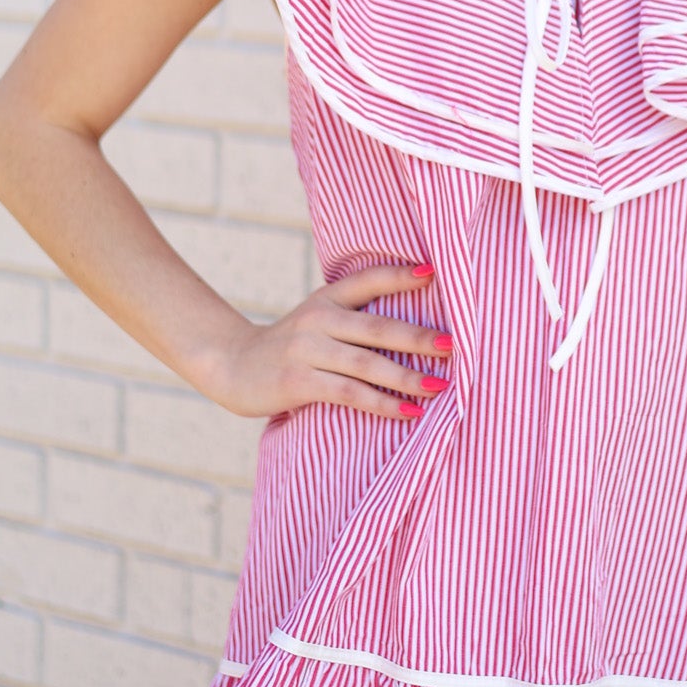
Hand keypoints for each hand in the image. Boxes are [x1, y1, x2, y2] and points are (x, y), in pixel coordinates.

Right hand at [201, 261, 450, 419]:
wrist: (232, 365)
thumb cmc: (291, 346)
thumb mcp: (318, 318)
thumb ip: (355, 317)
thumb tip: (417, 328)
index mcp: (327, 297)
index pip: (368, 279)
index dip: (400, 275)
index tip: (434, 274)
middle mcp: (318, 318)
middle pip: (377, 327)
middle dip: (419, 337)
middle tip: (454, 346)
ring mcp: (307, 349)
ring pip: (367, 364)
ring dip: (407, 377)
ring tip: (441, 388)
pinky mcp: (298, 381)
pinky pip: (349, 393)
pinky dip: (382, 403)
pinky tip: (409, 411)